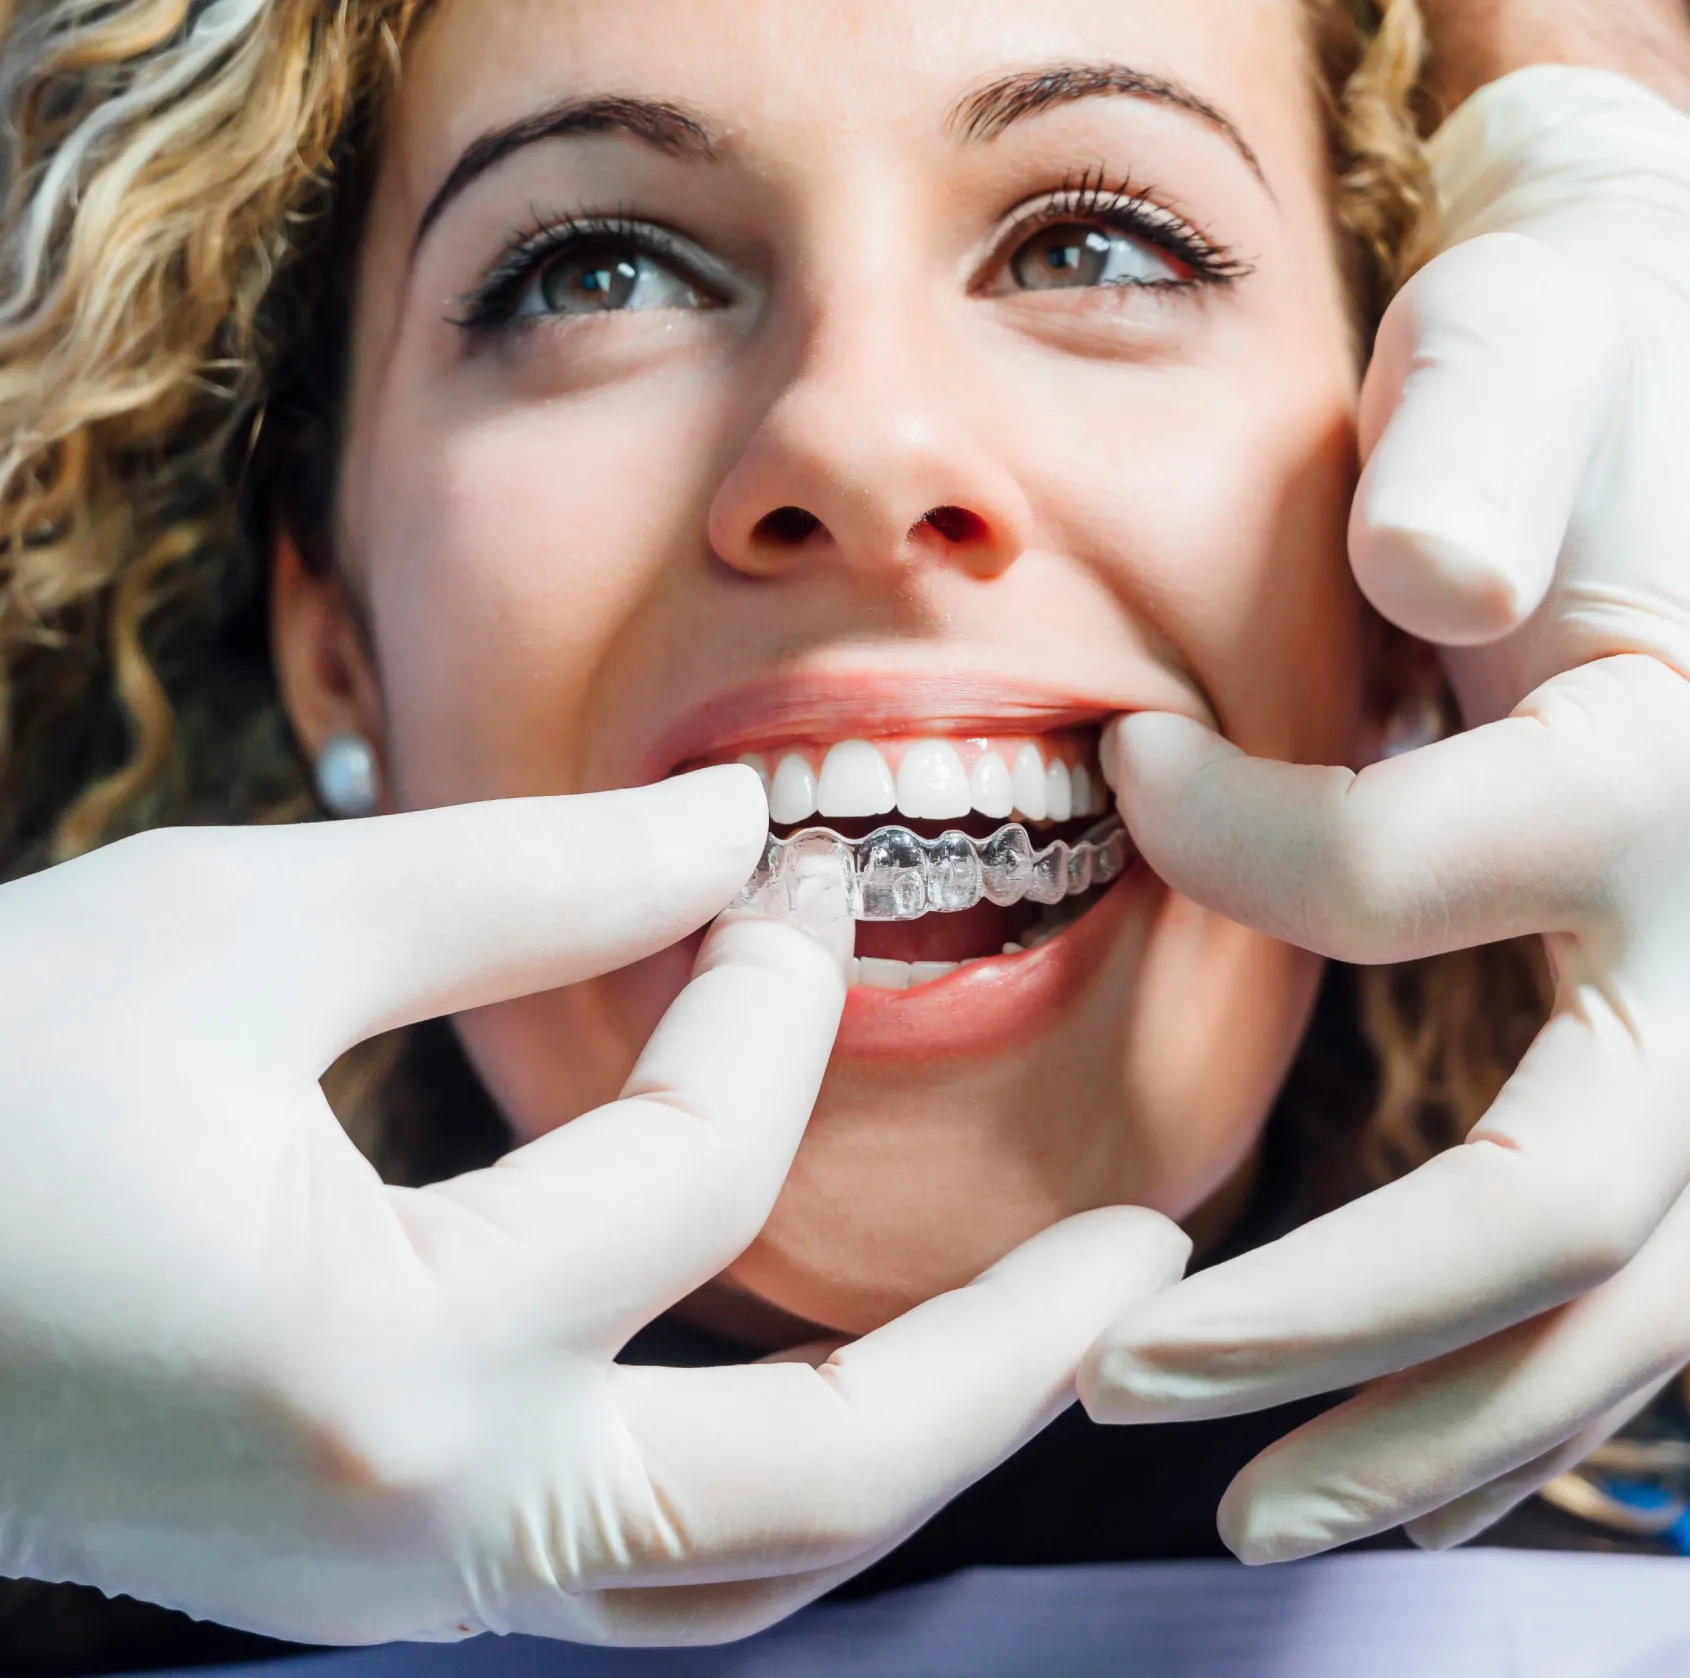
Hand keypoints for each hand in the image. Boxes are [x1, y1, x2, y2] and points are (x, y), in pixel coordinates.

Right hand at [0, 765, 1187, 1642]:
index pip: (692, 1163)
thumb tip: (733, 841)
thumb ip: (517, 883)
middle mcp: (419, 1526)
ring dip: (911, 1453)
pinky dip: (769, 1481)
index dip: (770, 988)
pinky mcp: (378, 1567)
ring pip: (742, 1578)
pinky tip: (828, 1382)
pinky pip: (642, 1572)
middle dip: (1005, 1360)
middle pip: (814, 1488)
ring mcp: (401, 1581)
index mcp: (386, 1357)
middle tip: (1150, 1257)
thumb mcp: (245, 925)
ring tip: (1038, 1338)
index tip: (792, 870)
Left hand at [1077, 67, 1689, 1560]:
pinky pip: (1624, 1273)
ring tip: (1262, 1511)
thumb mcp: (1532, 344)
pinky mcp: (1682, 1043)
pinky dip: (1505, 1385)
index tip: (1115, 770)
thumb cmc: (1578, 355)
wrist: (1663, 365)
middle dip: (1335, 1318)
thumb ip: (1491, 440)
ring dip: (1431, 1424)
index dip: (1238, 845)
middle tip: (1119, 1376)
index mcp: (1670, 758)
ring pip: (1625, 1304)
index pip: (1412, 877)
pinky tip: (1388, 1452)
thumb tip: (1433, 582)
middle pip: (1569, 1205)